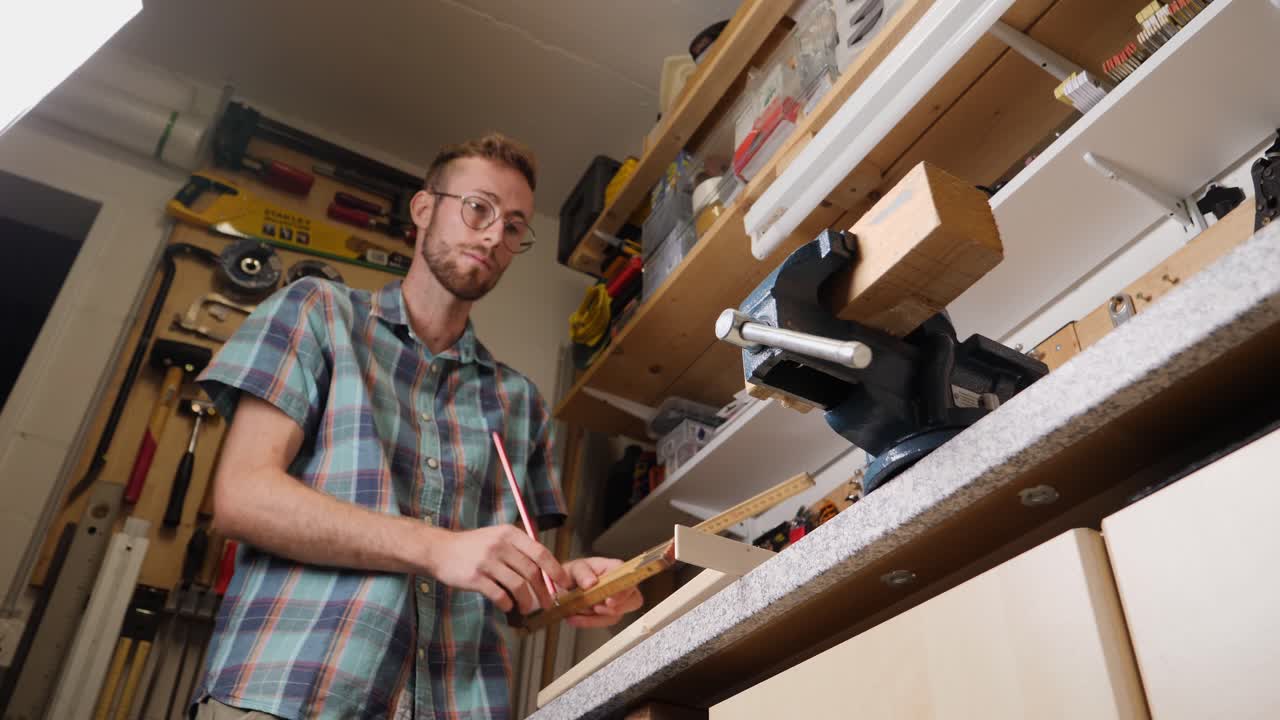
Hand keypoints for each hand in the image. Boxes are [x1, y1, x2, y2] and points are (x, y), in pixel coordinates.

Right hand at [423, 525, 570, 614]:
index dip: (555, 570)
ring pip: (518, 586)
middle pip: (531, 572)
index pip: (540, 552)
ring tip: (527, 608)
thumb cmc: (474, 546)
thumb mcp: (498, 537)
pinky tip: (508, 606)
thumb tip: (547, 571)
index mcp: (510, 534)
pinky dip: (507, 604)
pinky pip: (499, 595)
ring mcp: (487, 561)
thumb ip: (519, 549)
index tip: (564, 584)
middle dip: (544, 591)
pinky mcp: (474, 578)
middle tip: (548, 603)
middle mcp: (500, 545)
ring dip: (527, 601)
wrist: (440, 550)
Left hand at [562, 557, 643, 627]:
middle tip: (596, 609)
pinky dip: (589, 622)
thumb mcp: (575, 568)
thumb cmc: (575, 572)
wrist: (565, 584)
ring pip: (617, 614)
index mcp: (615, 568)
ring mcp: (617, 601)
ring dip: (598, 617)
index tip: (609, 601)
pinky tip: (575, 618)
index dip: (623, 591)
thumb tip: (590, 582)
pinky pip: (604, 622)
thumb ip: (582, 573)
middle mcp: (620, 585)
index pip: (628, 578)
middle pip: (633, 599)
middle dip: (616, 608)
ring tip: (578, 611)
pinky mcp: (609, 613)